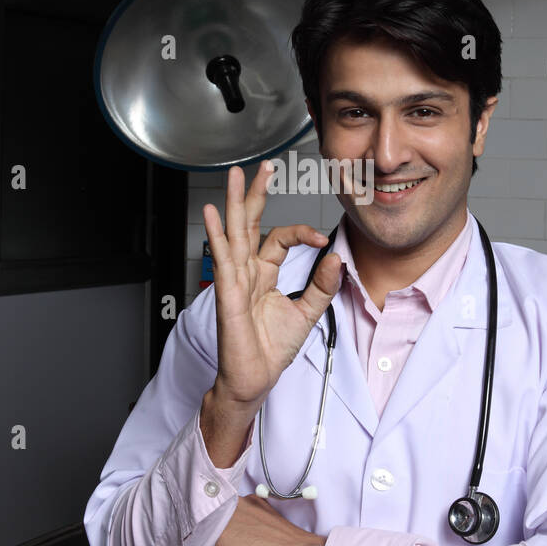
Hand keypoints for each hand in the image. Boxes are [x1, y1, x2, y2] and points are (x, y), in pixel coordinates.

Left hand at [199, 494, 326, 545]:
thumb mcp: (268, 530)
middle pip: (208, 528)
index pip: (221, 517)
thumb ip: (251, 529)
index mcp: (248, 501)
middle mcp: (234, 505)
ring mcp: (225, 520)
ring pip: (204, 544)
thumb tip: (238, 543)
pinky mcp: (221, 540)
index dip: (216, 536)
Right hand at [203, 162, 342, 409]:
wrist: (255, 379)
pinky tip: (211, 214)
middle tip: (262, 166)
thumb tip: (335, 259)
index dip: (301, 233)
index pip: (280, 238)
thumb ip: (321, 286)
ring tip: (233, 175)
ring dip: (233, 202)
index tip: (322, 239)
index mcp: (264, 274)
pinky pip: (223, 260)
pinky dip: (216, 236)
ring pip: (234, 233)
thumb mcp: (307, 314)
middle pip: (249, 223)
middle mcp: (247, 272)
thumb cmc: (271, 349)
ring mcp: (235, 281)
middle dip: (255, 193)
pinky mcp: (227, 295)